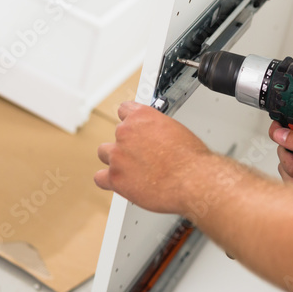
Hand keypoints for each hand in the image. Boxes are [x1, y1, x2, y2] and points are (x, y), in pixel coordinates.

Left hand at [95, 102, 215, 214]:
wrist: (192, 180)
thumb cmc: (190, 158)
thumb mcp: (177, 130)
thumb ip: (159, 130)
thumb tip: (158, 136)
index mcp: (141, 117)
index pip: (124, 110)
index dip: (130, 121)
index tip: (133, 128)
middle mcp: (125, 133)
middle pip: (116, 134)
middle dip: (127, 143)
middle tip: (141, 154)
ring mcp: (118, 156)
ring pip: (104, 153)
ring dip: (115, 159)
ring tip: (130, 168)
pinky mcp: (115, 178)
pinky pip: (100, 178)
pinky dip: (108, 180)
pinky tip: (119, 182)